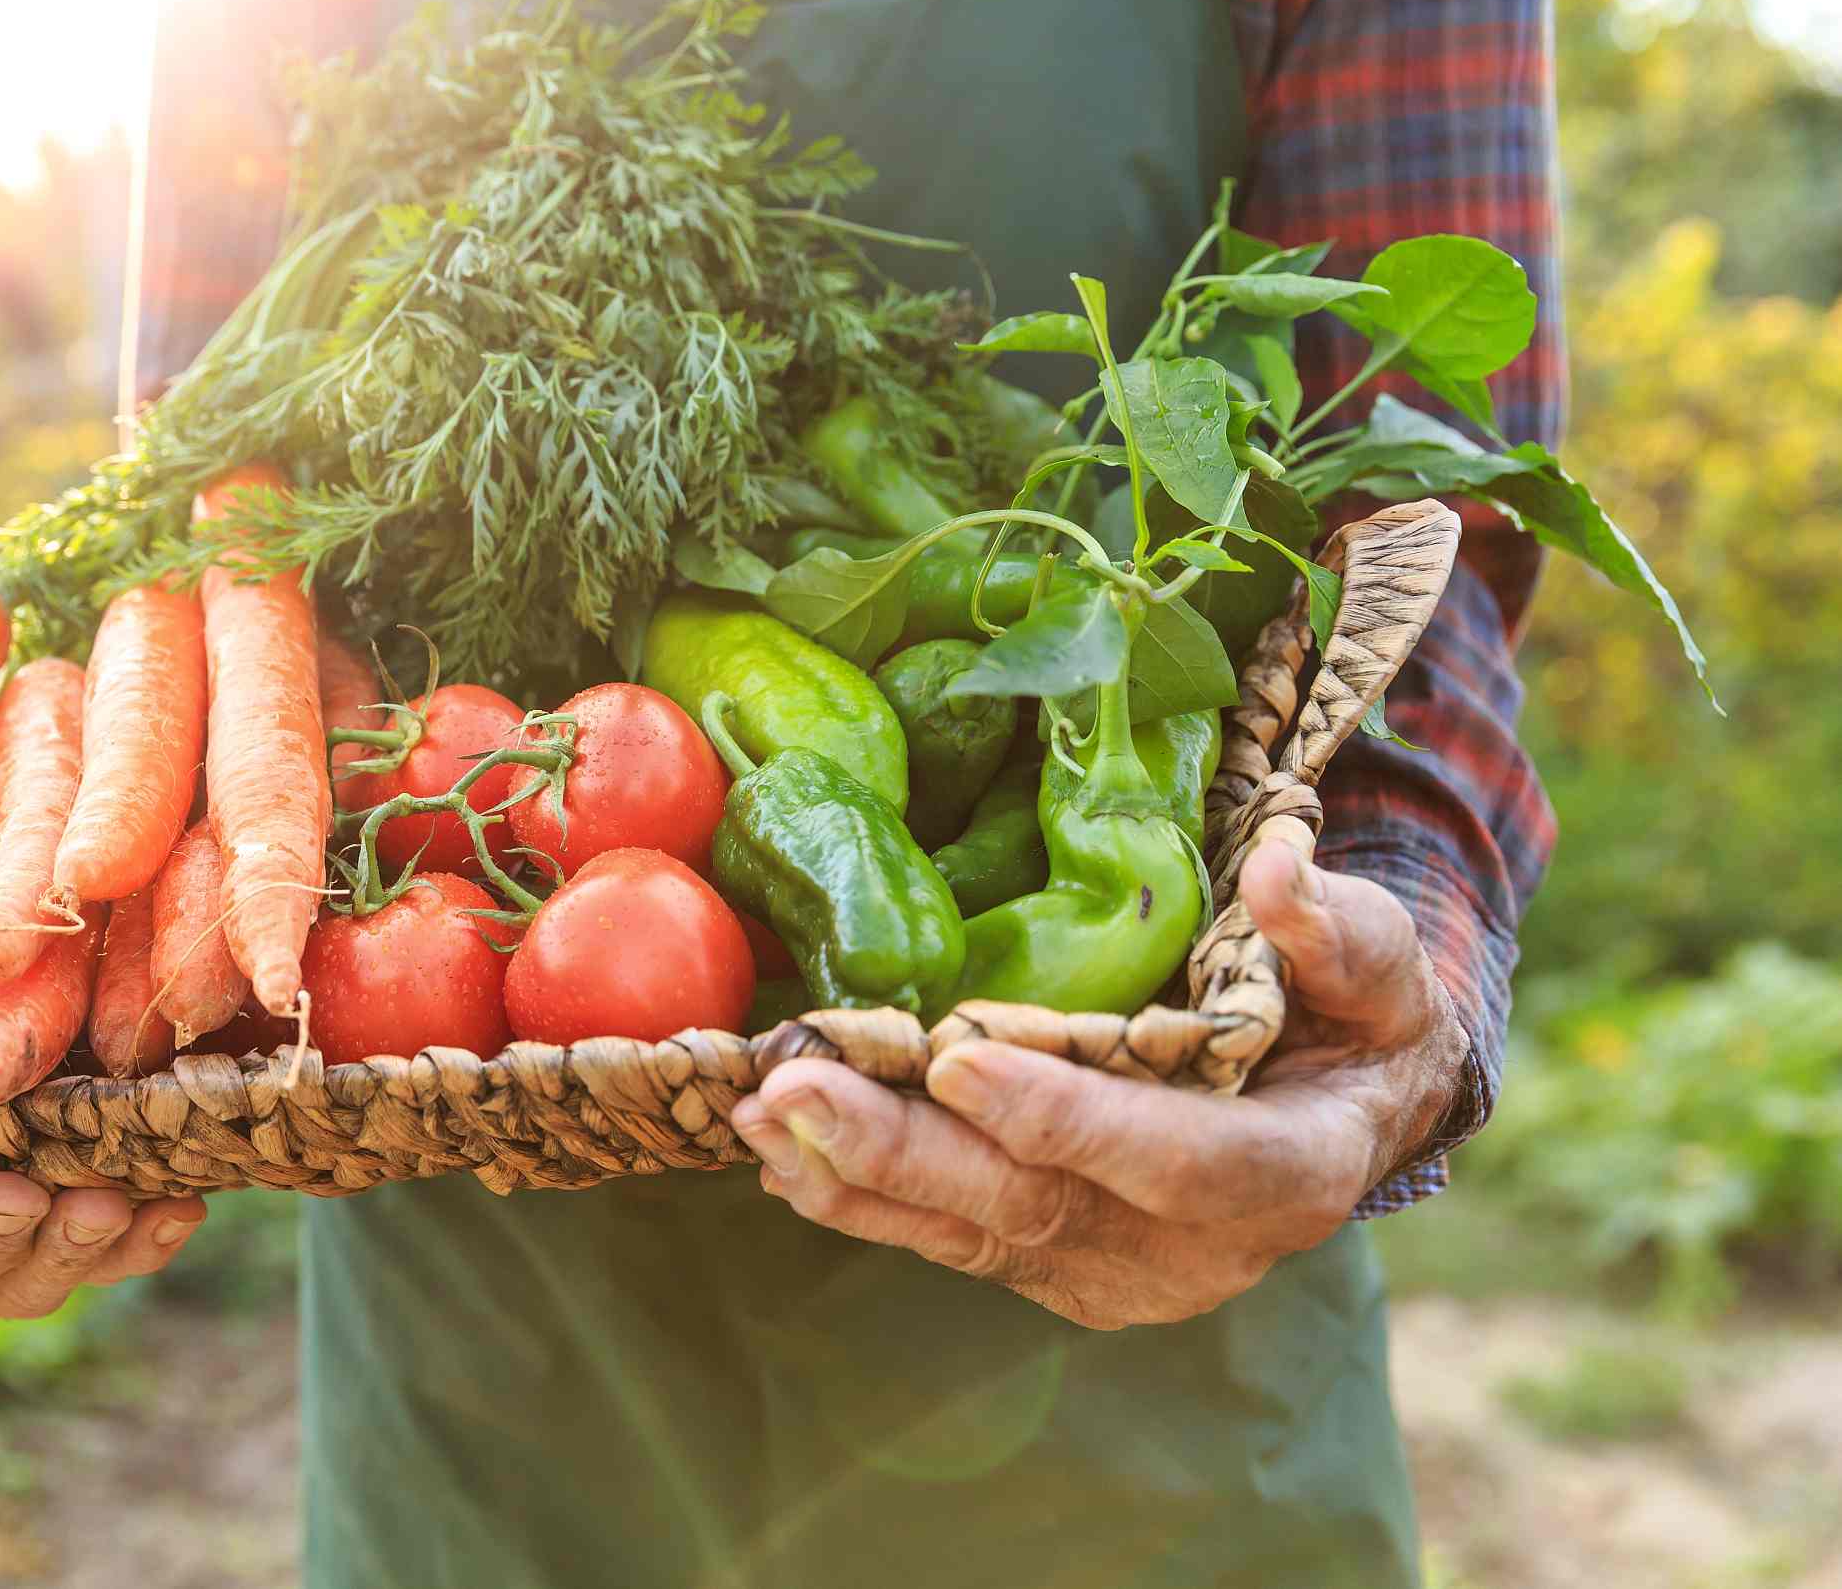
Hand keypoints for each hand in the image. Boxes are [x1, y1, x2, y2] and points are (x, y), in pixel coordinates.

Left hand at [728, 818, 1468, 1329]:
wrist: (1346, 1116)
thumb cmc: (1359, 1023)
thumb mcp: (1382, 966)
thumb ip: (1338, 928)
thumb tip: (1284, 869)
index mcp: (1288, 1174)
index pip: (1176, 1163)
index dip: (1068, 1121)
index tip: (961, 1060)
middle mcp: (1192, 1251)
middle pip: (1035, 1208)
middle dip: (906, 1151)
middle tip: (797, 1087)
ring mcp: (1112, 1270)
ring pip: (970, 1231)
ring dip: (854, 1174)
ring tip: (757, 1111)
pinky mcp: (1052, 1265)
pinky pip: (946, 1238)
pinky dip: (859, 1197)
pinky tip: (779, 1151)